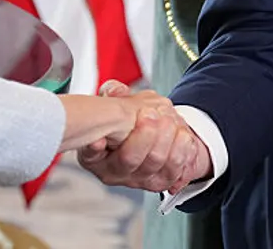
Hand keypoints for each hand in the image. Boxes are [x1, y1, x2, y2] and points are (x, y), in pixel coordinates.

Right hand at [77, 80, 212, 193]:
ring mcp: (139, 179)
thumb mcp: (116, 102)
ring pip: (155, 162)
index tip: (99, 141)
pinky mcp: (162, 181)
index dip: (94, 148)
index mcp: (96, 155)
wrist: (158, 134)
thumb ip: (113, 93)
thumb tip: (114, 91)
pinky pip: (175, 168)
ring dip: (165, 137)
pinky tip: (181, 133)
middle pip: (129, 159)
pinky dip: (181, 148)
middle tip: (150, 113)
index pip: (91, 153)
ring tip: (167, 119)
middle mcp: (116, 172)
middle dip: (144, 134)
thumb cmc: (131, 120)